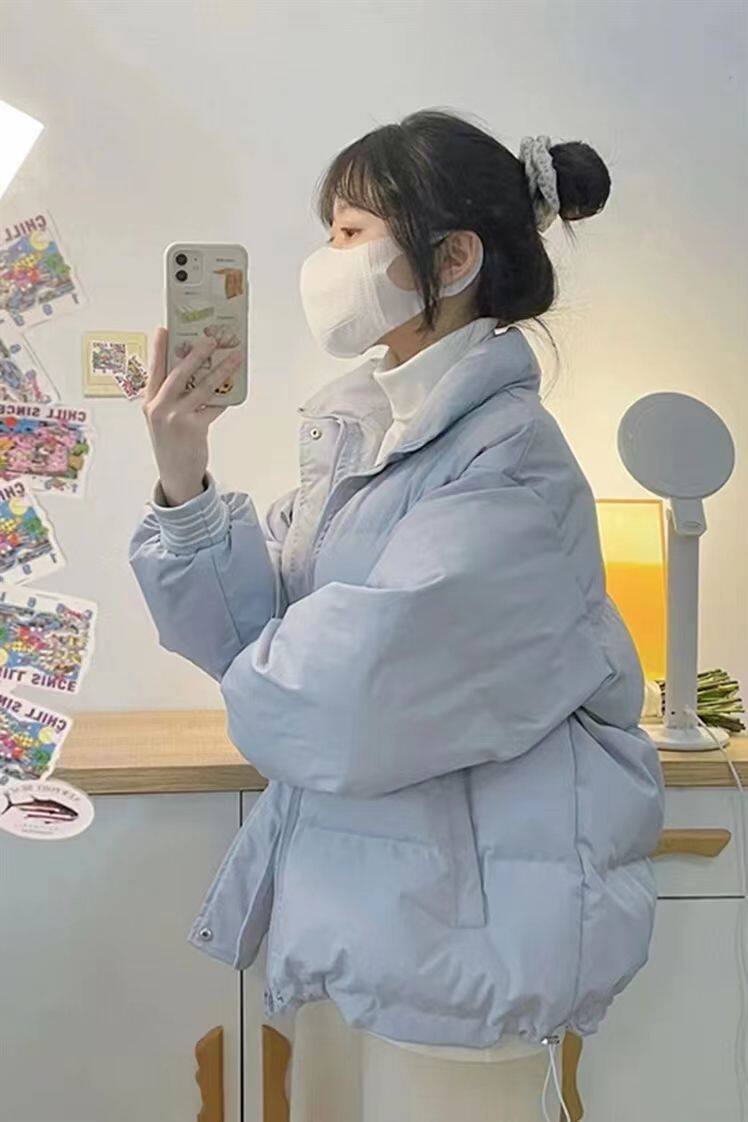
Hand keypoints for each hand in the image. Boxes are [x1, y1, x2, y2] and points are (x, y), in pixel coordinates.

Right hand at [142, 327, 241, 505]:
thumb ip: (172, 398)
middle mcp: (160, 408)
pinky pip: (214, 407)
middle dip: (196, 353)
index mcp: (150, 402)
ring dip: (221, 370)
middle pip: (179, 373)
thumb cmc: (171, 444)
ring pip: (202, 387)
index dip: (158, 349)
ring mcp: (176, 418)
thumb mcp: (162, 419)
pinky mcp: (194, 428)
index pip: (154, 370)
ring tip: (234, 357)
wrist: (176, 474)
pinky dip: (225, 397)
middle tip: (210, 338)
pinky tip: (234, 390)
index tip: (163, 328)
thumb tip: (196, 373)